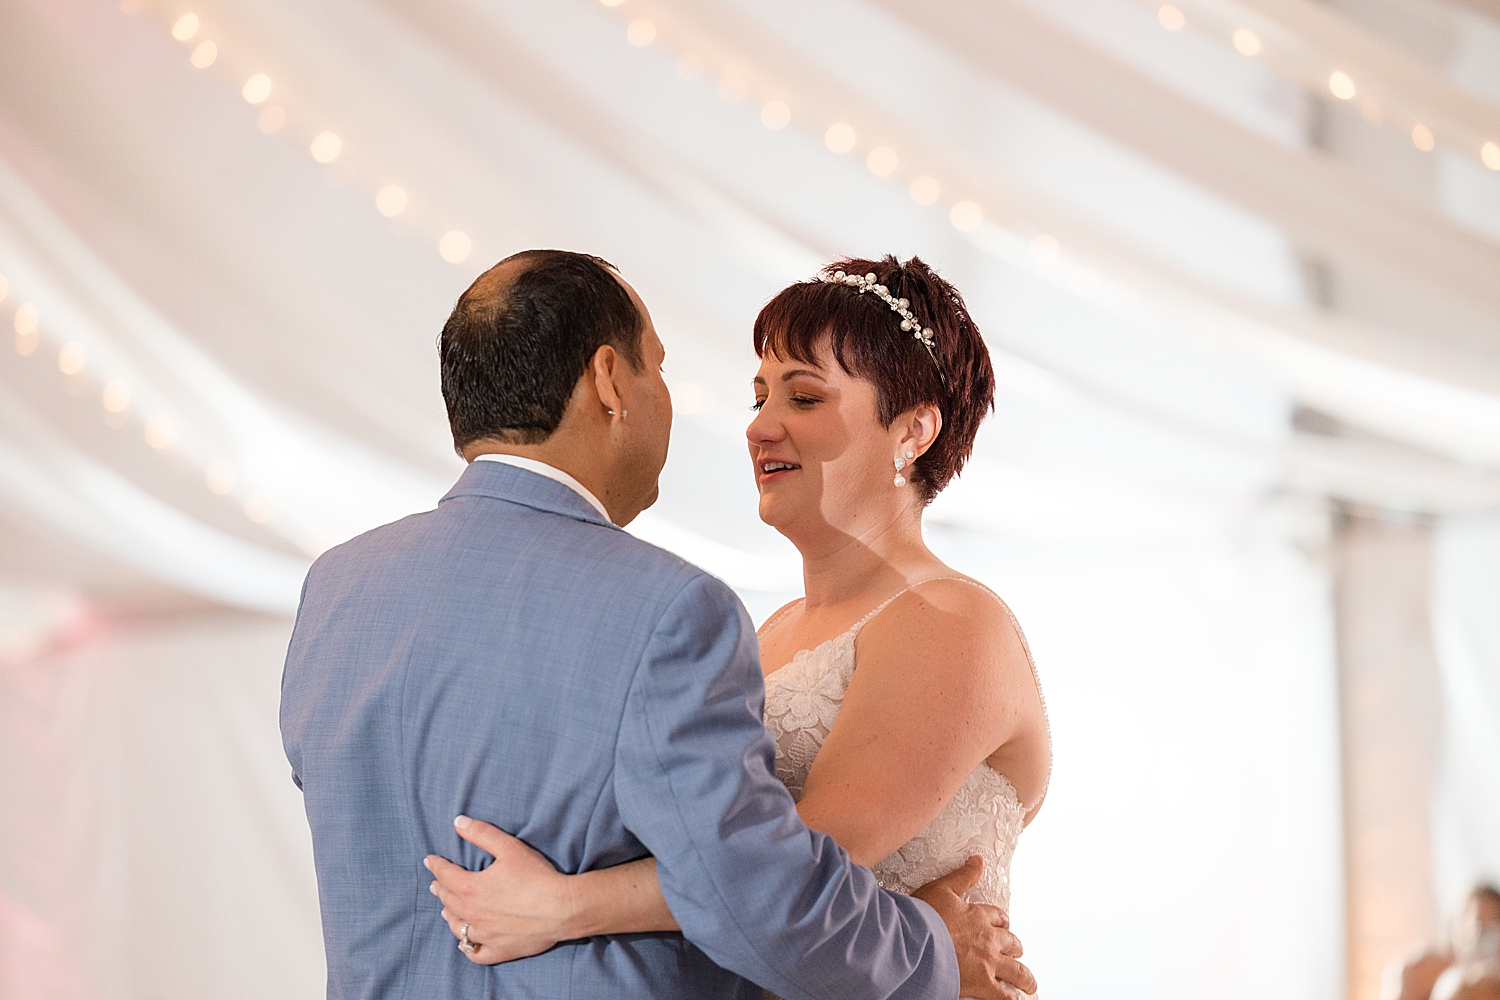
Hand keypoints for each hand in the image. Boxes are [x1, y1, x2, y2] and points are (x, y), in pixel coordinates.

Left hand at [424, 816, 579, 964]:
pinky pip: (474, 952)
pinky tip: (465, 941)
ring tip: (447, 909)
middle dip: (440, 889)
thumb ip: (481, 833)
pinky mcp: (498, 950)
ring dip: (449, 915)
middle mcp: (472, 914)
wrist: (562, 908)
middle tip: (436, 883)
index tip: (430, 860)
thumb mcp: (509, 847)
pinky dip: (466, 946)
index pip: (445, 875)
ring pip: (457, 927)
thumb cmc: (537, 876)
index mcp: (471, 888)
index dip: (436, 866)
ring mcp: (484, 935)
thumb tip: (458, 822)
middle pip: (448, 900)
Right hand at [913, 857, 1036, 999]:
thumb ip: (963, 875)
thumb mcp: (941, 888)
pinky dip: (1011, 999)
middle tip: (1015, 951)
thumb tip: (978, 859)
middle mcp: (988, 939)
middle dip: (1014, 947)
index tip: (1002, 926)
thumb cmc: (923, 915)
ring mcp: (988, 963)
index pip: (998, 917)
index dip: (1001, 922)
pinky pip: (1004, 996)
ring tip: (1029, 983)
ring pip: (1016, 971)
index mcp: (978, 915)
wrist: (915, 942)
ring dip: (1025, 977)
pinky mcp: (982, 984)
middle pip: (1011, 943)